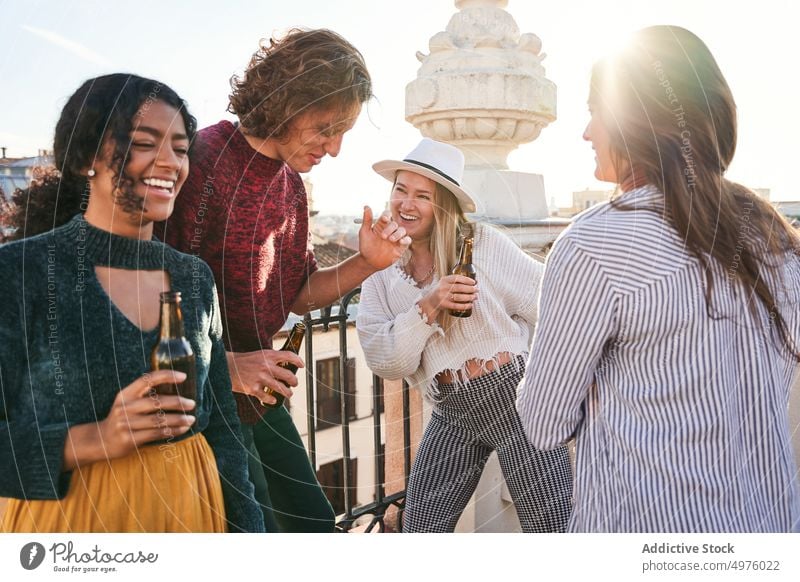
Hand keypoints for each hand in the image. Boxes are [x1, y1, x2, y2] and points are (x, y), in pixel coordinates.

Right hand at [63, 370, 196, 469]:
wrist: (100, 441)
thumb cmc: (123, 418)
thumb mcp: (127, 402)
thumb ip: (145, 394)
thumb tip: (177, 388)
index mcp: (125, 394)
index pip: (147, 379)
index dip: (166, 376)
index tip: (183, 376)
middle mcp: (125, 407)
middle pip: (156, 402)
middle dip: (177, 402)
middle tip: (192, 404)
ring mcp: (126, 424)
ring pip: (158, 420)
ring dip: (178, 419)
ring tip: (192, 419)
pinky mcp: (129, 439)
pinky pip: (156, 434)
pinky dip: (172, 431)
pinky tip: (183, 429)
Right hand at [226, 349, 303, 405]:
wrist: (227, 367)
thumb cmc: (246, 360)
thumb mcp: (260, 354)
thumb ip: (272, 358)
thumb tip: (287, 362)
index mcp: (268, 355)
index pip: (289, 356)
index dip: (298, 361)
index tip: (302, 365)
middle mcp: (266, 366)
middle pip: (288, 376)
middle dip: (294, 381)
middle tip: (294, 383)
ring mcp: (260, 378)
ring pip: (281, 388)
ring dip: (287, 393)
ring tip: (289, 394)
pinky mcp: (253, 389)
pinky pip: (267, 397)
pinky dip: (272, 400)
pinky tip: (273, 400)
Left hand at [358, 206, 411, 269]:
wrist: (369, 262)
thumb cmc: (366, 246)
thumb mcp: (364, 233)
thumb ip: (366, 220)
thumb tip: (366, 206)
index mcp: (381, 224)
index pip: (387, 215)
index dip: (386, 215)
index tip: (383, 219)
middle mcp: (390, 230)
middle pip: (394, 223)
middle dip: (390, 228)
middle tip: (383, 236)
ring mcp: (396, 238)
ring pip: (402, 230)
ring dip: (398, 233)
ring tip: (391, 239)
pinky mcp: (401, 246)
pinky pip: (407, 240)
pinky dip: (406, 240)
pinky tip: (401, 242)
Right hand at [417, 274, 477, 322]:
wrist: (430, 301)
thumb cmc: (441, 291)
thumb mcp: (444, 283)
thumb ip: (454, 281)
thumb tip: (472, 282)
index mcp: (444, 280)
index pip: (457, 278)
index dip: (467, 280)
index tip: (474, 282)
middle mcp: (443, 287)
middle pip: (460, 288)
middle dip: (471, 289)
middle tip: (477, 290)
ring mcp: (443, 296)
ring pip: (459, 297)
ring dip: (469, 297)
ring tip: (475, 297)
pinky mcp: (444, 305)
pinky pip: (457, 306)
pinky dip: (465, 305)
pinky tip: (470, 305)